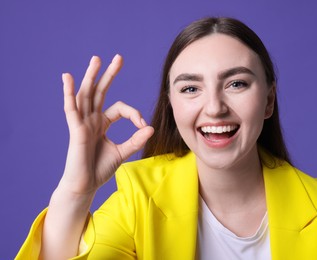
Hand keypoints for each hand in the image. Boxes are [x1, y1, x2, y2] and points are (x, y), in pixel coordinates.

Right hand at [59, 55, 153, 194]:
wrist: (86, 185)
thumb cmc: (100, 169)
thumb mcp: (122, 152)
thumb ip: (136, 140)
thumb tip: (151, 128)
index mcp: (102, 123)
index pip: (119, 108)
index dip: (134, 113)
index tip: (144, 126)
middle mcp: (91, 119)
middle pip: (100, 92)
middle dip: (109, 74)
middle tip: (118, 57)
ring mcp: (82, 123)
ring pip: (86, 95)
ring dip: (91, 76)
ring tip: (96, 59)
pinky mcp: (75, 130)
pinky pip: (70, 108)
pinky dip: (68, 93)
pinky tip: (67, 77)